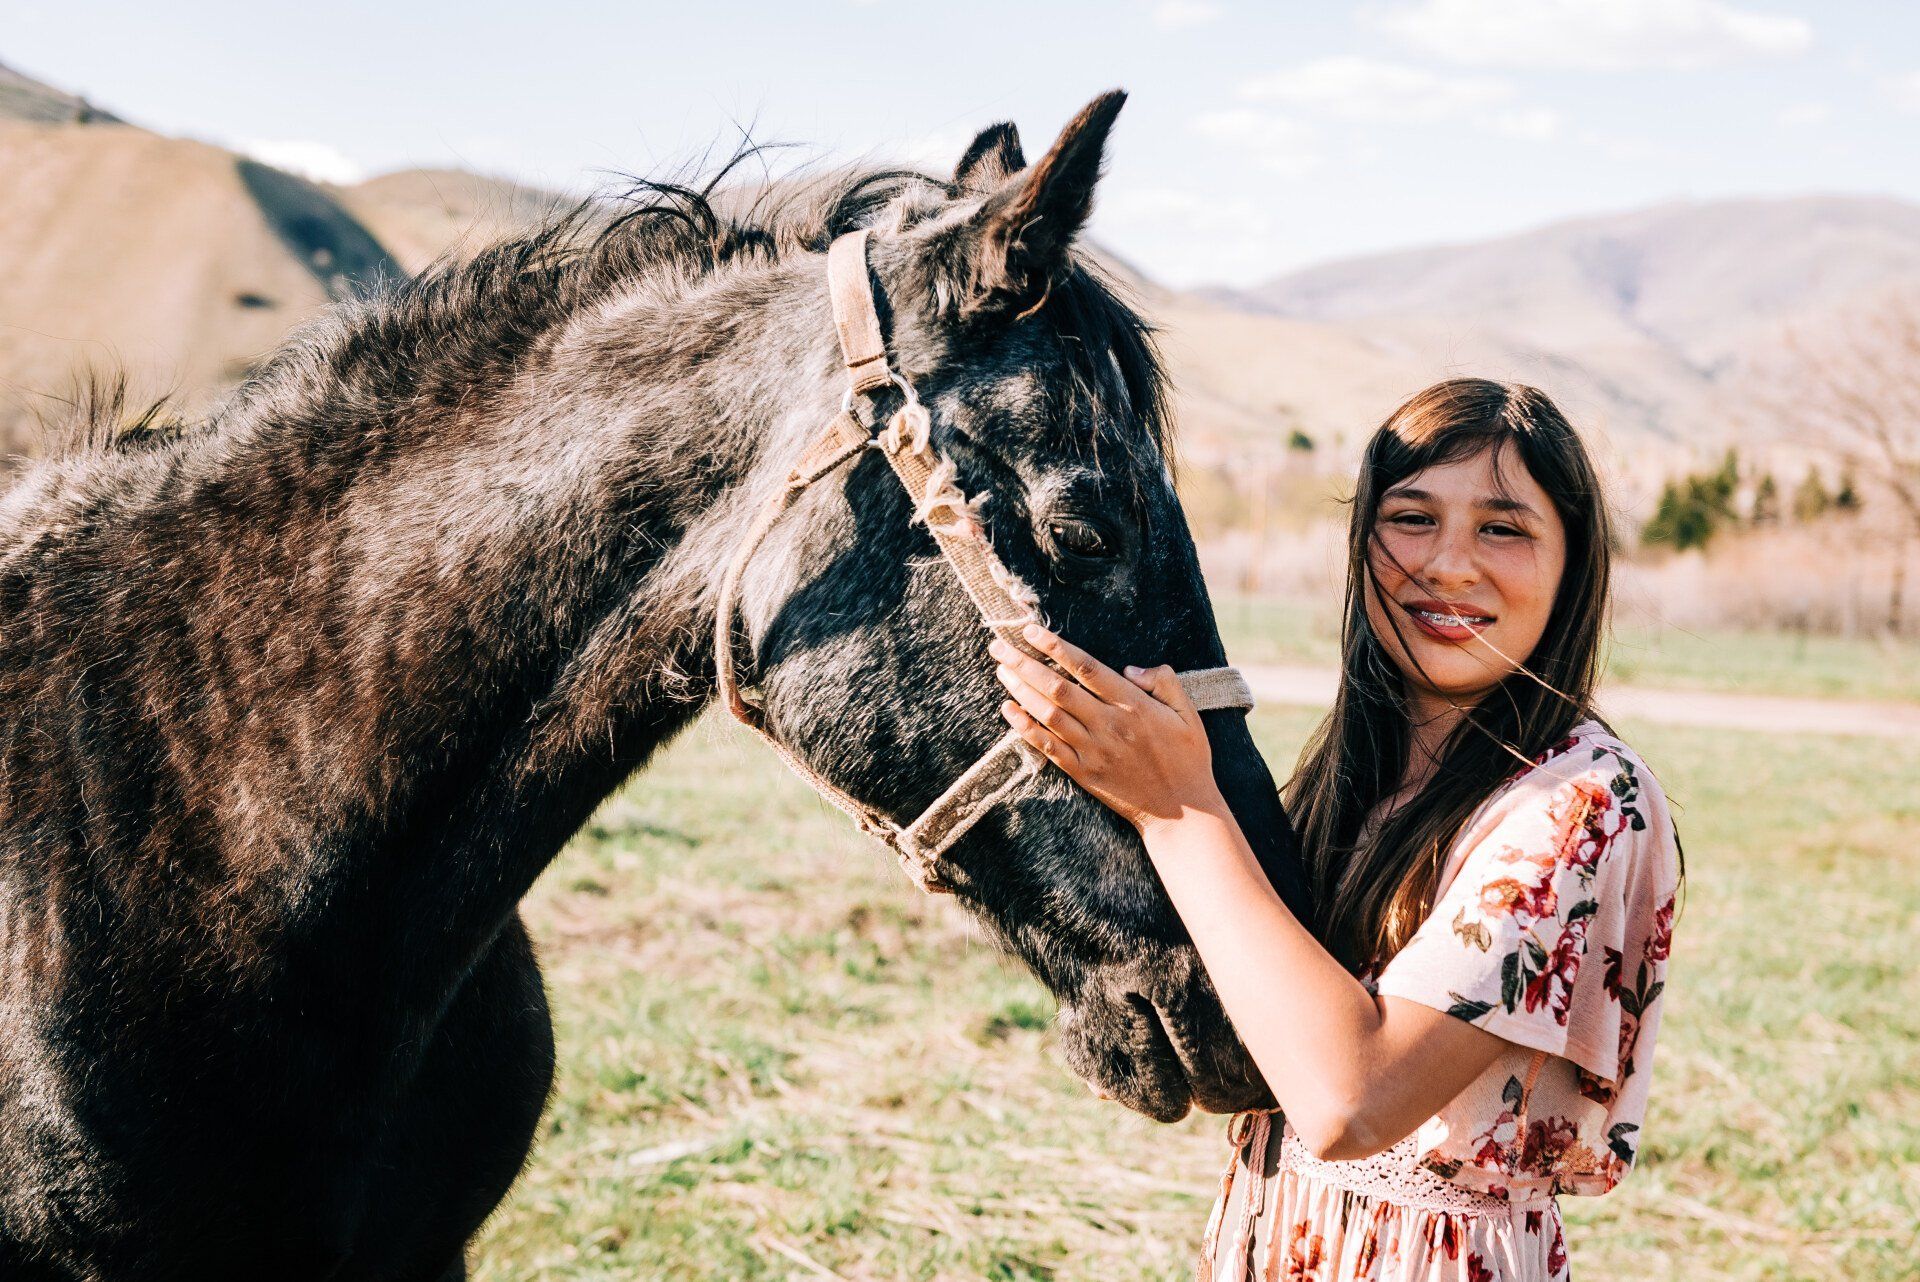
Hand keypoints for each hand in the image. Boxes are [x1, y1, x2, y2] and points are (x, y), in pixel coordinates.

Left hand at [991, 623, 1225, 832]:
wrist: (1183, 813)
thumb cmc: (1188, 758)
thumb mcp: (1188, 713)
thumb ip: (1164, 682)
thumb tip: (1131, 667)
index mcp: (1134, 705)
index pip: (1086, 668)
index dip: (1055, 647)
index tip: (1030, 631)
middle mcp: (1109, 725)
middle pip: (1058, 688)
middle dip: (1024, 664)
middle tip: (999, 646)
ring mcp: (1094, 751)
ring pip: (1048, 715)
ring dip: (1021, 690)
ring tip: (1001, 670)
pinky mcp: (1084, 773)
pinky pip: (1048, 748)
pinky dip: (1025, 729)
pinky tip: (1008, 711)